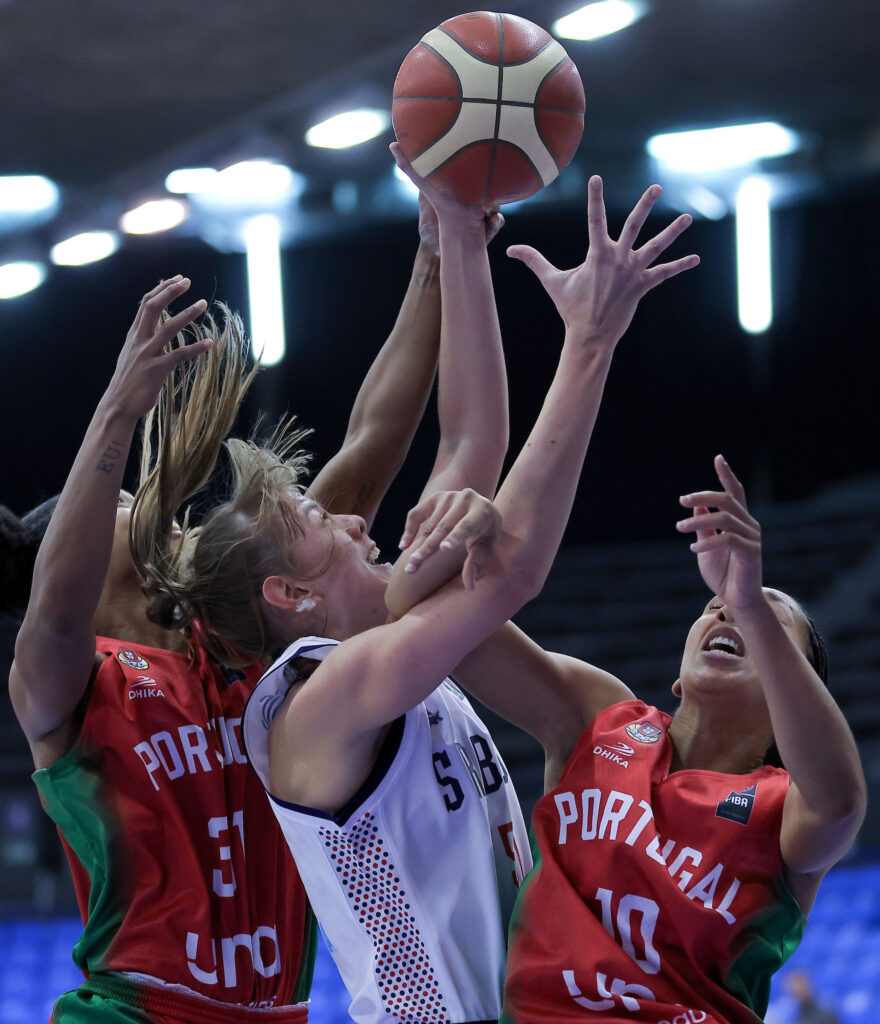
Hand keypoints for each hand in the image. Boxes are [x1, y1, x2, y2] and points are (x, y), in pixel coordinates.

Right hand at [107, 277, 212, 420]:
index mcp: (134, 335)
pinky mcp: (156, 371)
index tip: (178, 279)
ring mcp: (147, 355)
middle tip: (188, 281)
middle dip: (170, 292)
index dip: (162, 289)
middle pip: (153, 307)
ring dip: (187, 314)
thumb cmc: (129, 380)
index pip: (146, 304)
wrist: (117, 405)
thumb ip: (145, 337)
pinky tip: (210, 342)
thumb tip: (159, 323)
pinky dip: (196, 348)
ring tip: (203, 303)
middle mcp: (139, 341)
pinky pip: (179, 355)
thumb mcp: (133, 353)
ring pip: (168, 328)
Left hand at [392, 142, 503, 241]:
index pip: (479, 169)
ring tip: (482, 208)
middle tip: (480, 194)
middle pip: (492, 185)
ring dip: (491, 206)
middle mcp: (480, 194)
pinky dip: (496, 221)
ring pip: (498, 201)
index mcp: (468, 182)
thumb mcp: (424, 183)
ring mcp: (489, 209)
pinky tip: (488, 219)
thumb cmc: (439, 208)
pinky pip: (500, 219)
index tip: (479, 162)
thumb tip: (392, 143)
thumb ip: (409, 166)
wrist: (450, 239)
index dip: (480, 167)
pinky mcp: (493, 224)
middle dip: (488, 188)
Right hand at [398, 488, 501, 589]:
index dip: (454, 537)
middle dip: (427, 548)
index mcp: (481, 511)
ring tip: (410, 565)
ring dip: (417, 545)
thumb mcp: (486, 547)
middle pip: (442, 527)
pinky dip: (409, 530)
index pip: (466, 525)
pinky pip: (416, 514)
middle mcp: (464, 499)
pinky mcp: (435, 498)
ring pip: (429, 525)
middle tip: (414, 566)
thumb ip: (477, 563)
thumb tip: (470, 587)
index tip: (443, 549)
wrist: (483, 508)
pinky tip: (404, 546)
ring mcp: (447, 497)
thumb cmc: (485, 532)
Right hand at [507, 175, 698, 343]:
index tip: (597, 179)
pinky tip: (695, 259)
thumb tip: (509, 249)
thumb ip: (533, 261)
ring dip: (672, 232)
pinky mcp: (643, 286)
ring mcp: (633, 272)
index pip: (595, 219)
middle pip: (634, 226)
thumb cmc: (570, 308)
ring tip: (688, 218)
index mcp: (597, 254)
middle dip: (645, 205)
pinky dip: (679, 266)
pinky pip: (664, 273)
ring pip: (656, 247)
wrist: (590, 335)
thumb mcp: (551, 281)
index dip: (596, 198)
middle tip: (657, 188)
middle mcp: (618, 259)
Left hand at [677, 455, 763, 610]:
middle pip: (727, 500)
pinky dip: (708, 542)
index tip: (718, 458)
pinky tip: (693, 548)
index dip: (727, 475)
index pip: (735, 493)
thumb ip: (703, 526)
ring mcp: (752, 537)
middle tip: (681, 500)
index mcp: (739, 521)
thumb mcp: (706, 546)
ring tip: (679, 527)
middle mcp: (749, 524)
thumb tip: (696, 504)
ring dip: (698, 521)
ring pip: (724, 518)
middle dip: (703, 495)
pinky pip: (728, 539)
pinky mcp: (751, 552)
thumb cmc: (723, 573)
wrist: (737, 600)